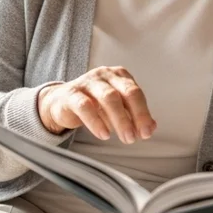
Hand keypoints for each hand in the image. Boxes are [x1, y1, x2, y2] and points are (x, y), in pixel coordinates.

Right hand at [37, 66, 156, 142]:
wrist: (61, 103)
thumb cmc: (94, 105)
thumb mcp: (117, 110)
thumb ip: (134, 117)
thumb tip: (151, 127)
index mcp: (119, 76)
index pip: (136, 93)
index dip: (143, 113)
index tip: (146, 132)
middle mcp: (105, 75)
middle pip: (126, 92)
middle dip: (135, 116)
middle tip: (136, 137)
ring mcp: (88, 82)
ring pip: (108, 97)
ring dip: (119, 120)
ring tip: (125, 138)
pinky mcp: (71, 93)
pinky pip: (85, 106)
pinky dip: (96, 122)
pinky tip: (104, 134)